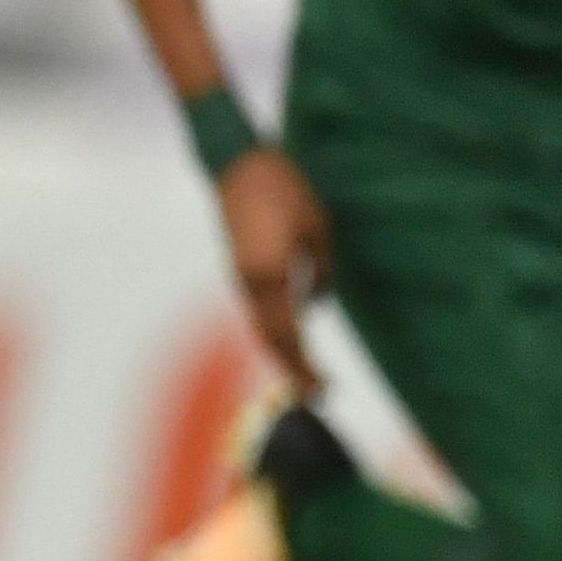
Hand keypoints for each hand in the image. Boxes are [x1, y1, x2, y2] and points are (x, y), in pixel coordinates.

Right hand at [214, 144, 331, 393]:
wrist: (238, 167)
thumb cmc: (284, 190)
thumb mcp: (318, 228)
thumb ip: (321, 270)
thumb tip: (318, 305)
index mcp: (270, 275)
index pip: (289, 334)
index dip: (305, 366)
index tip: (323, 389)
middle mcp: (250, 283)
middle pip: (270, 339)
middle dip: (293, 368)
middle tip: (318, 393)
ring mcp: (241, 278)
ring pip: (262, 327)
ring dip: (283, 353)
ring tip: (306, 374)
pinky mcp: (241, 270)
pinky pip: (259, 311)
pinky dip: (275, 332)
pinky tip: (292, 341)